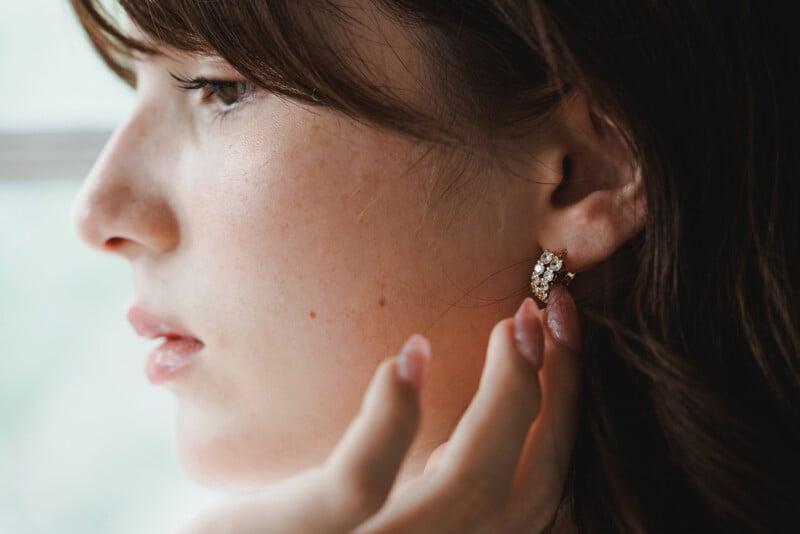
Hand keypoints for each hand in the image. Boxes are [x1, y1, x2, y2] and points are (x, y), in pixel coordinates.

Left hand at [173, 284, 581, 533]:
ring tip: (507, 326)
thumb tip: (488, 396)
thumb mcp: (386, 501)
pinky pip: (360, 482)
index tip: (561, 326)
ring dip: (504, 396)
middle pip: (526, 487)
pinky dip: (393, 416)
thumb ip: (434, 472)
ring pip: (467, 484)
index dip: (564, 406)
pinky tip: (409, 356)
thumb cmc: (301, 525)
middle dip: (551, 391)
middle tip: (545, 310)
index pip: (537, 486)